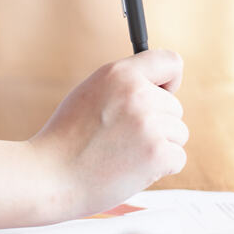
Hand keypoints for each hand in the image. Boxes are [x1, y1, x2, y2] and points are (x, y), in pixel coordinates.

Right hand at [29, 50, 187, 219]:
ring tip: (124, 150)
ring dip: (159, 144)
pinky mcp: (158, 153)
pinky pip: (178, 157)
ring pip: (179, 133)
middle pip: (175, 106)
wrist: (54, 172)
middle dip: (157, 122)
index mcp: (119, 73)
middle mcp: (137, 94)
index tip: (160, 92)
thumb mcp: (92, 92)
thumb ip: (124, 86)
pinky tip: (131, 166)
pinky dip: (160, 167)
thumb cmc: (70, 135)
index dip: (169, 79)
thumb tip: (163, 91)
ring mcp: (149, 124)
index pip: (170, 61)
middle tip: (123, 134)